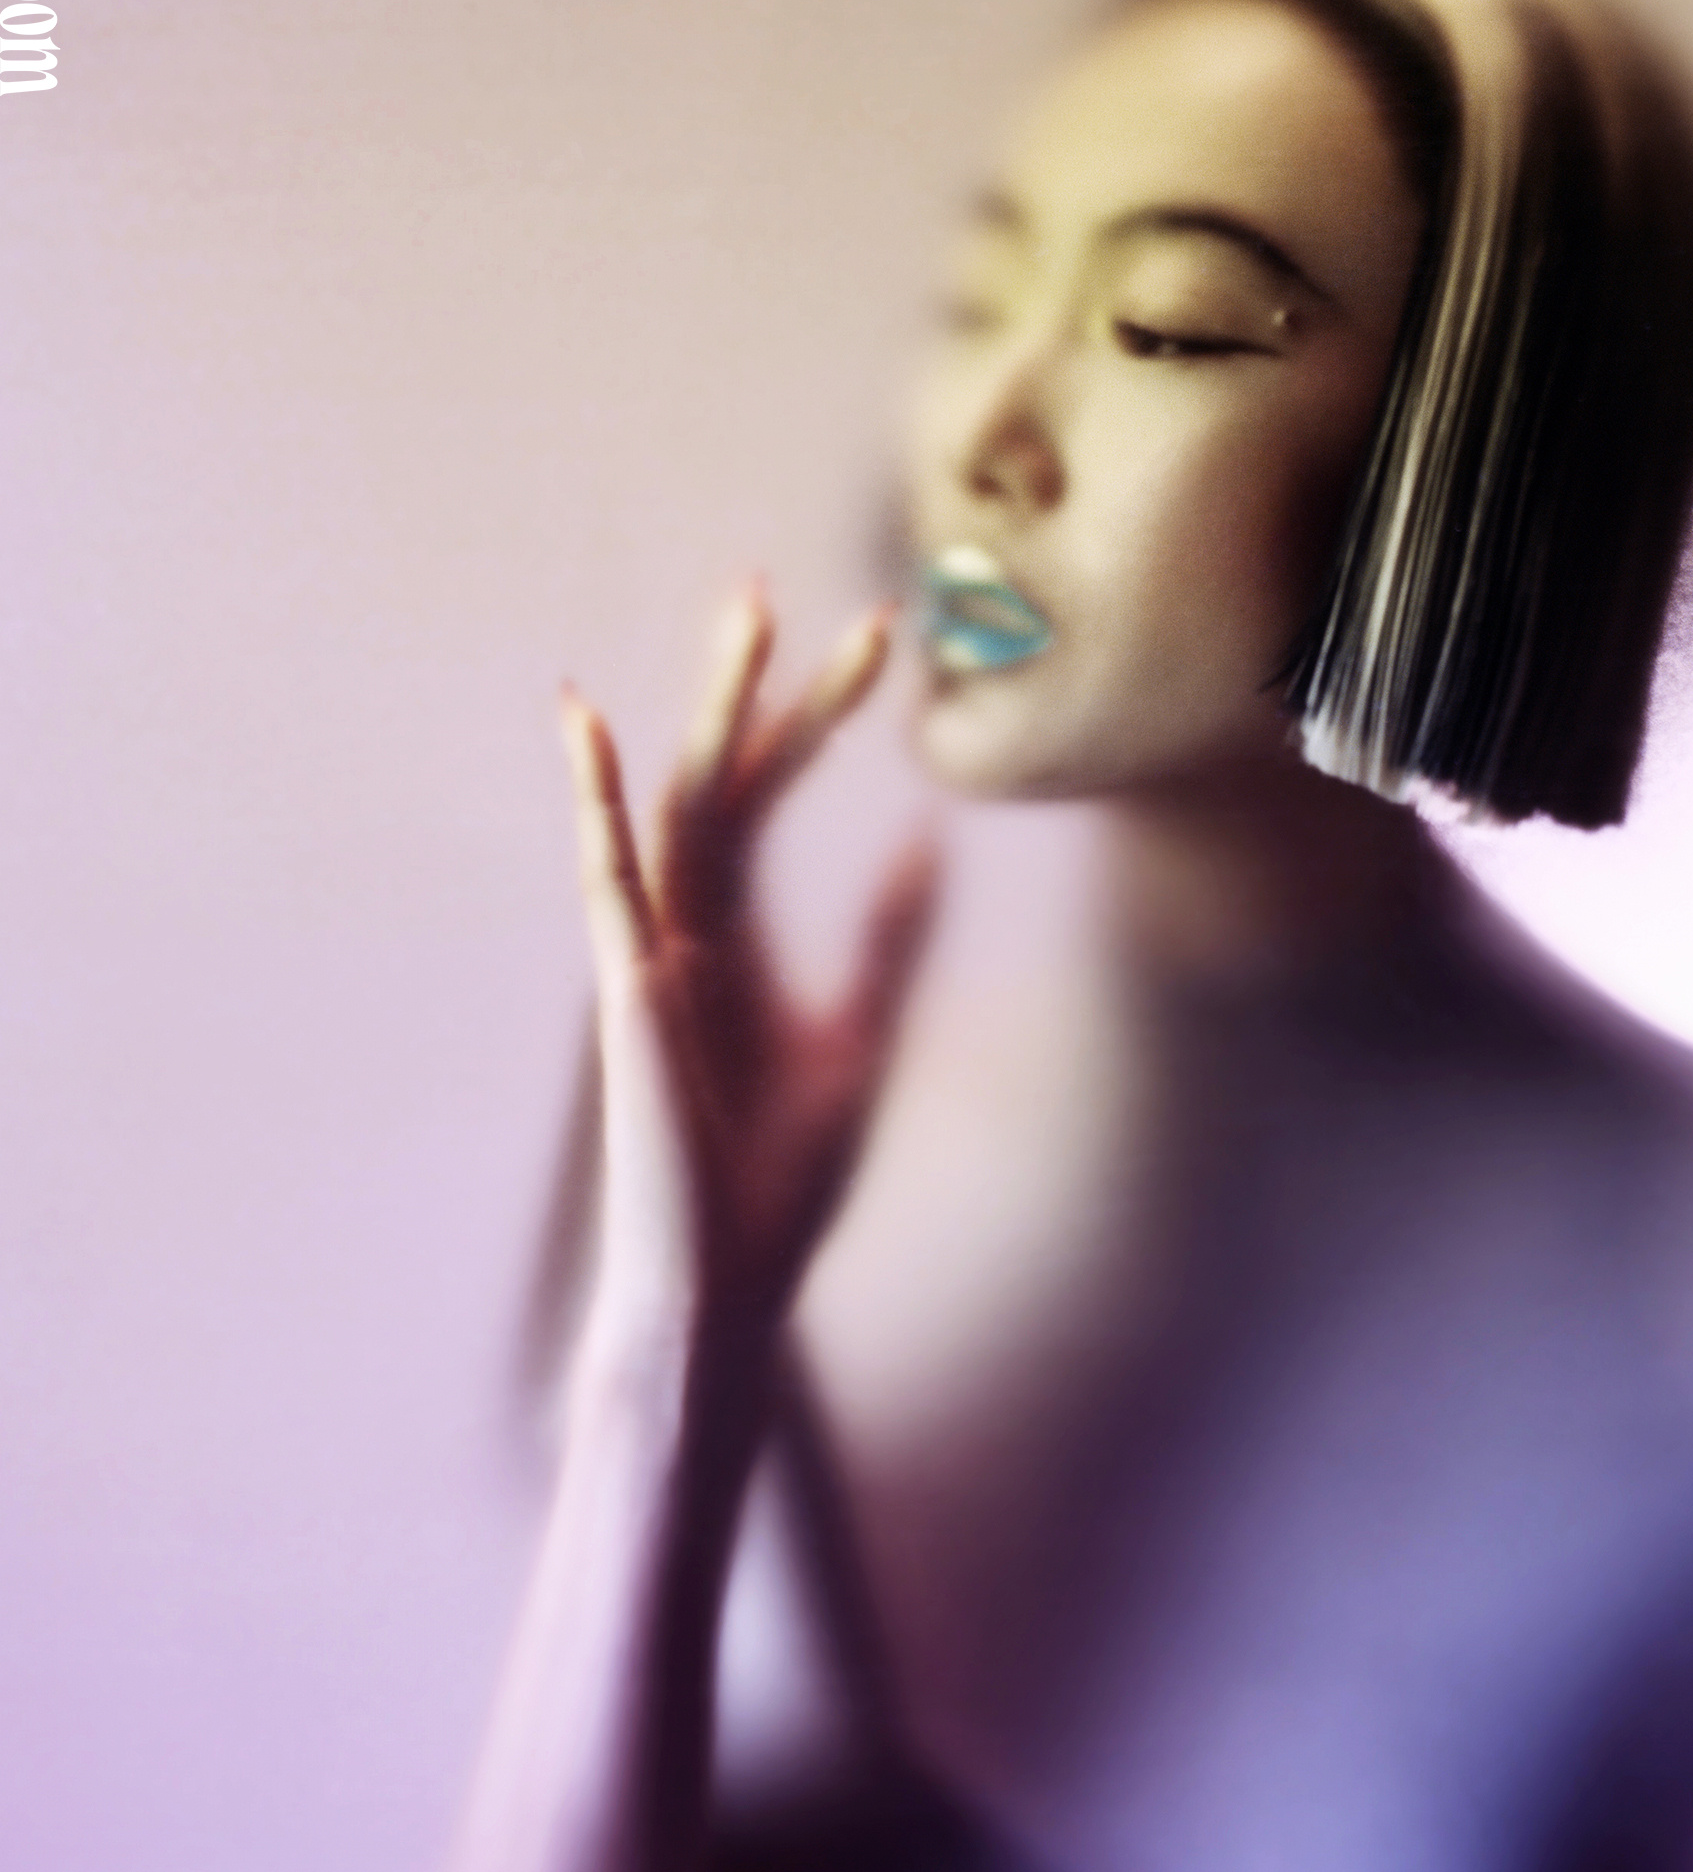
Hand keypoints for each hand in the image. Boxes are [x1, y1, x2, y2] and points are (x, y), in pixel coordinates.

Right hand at [558, 585, 936, 1354]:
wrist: (727, 1287)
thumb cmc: (778, 1184)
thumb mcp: (861, 1041)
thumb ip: (883, 944)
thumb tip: (927, 841)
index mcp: (735, 941)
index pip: (766, 800)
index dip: (815, 719)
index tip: (877, 642)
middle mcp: (684, 936)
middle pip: (711, 784)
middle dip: (745, 689)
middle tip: (768, 584)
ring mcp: (650, 964)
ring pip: (669, 813)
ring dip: (702, 716)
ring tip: (733, 623)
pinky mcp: (630, 1002)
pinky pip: (608, 887)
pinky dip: (596, 808)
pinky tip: (586, 733)